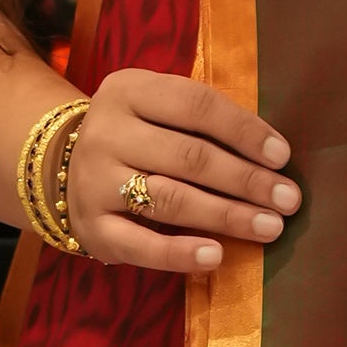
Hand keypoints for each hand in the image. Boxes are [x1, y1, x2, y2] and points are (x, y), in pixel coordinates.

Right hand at [66, 66, 300, 274]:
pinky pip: (141, 244)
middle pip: (190, 157)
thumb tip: (272, 155)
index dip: (244, 131)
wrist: (58, 167)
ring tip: (270, 228)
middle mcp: (107, 132)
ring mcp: (94, 181)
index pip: (196, 106)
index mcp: (128, 90)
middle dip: (247, 180)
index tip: (283, 157)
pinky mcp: (92, 227)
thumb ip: (201, 121)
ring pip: (171, 199)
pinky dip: (180, 252)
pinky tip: (216, 256)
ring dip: (227, 215)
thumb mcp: (156, 109)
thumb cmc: (134, 136)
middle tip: (289, 200)